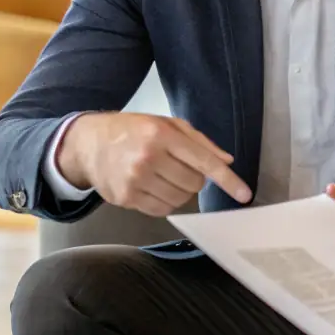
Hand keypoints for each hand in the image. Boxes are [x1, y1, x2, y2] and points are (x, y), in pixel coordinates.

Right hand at [58, 112, 251, 216]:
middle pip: (194, 184)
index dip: (228, 180)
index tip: (244, 194)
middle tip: (178, 167)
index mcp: (161, 134)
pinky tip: (154, 186)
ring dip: (181, 191)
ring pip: (180, 199)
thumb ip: (199, 142)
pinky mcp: (126, 198)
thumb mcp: (165, 124)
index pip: (204, 161)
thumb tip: (227, 160)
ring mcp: (135, 180)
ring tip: (164, 176)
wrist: (89, 144)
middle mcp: (148, 157)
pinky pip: (162, 210)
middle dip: (194, 179)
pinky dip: (166, 201)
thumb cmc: (132, 131)